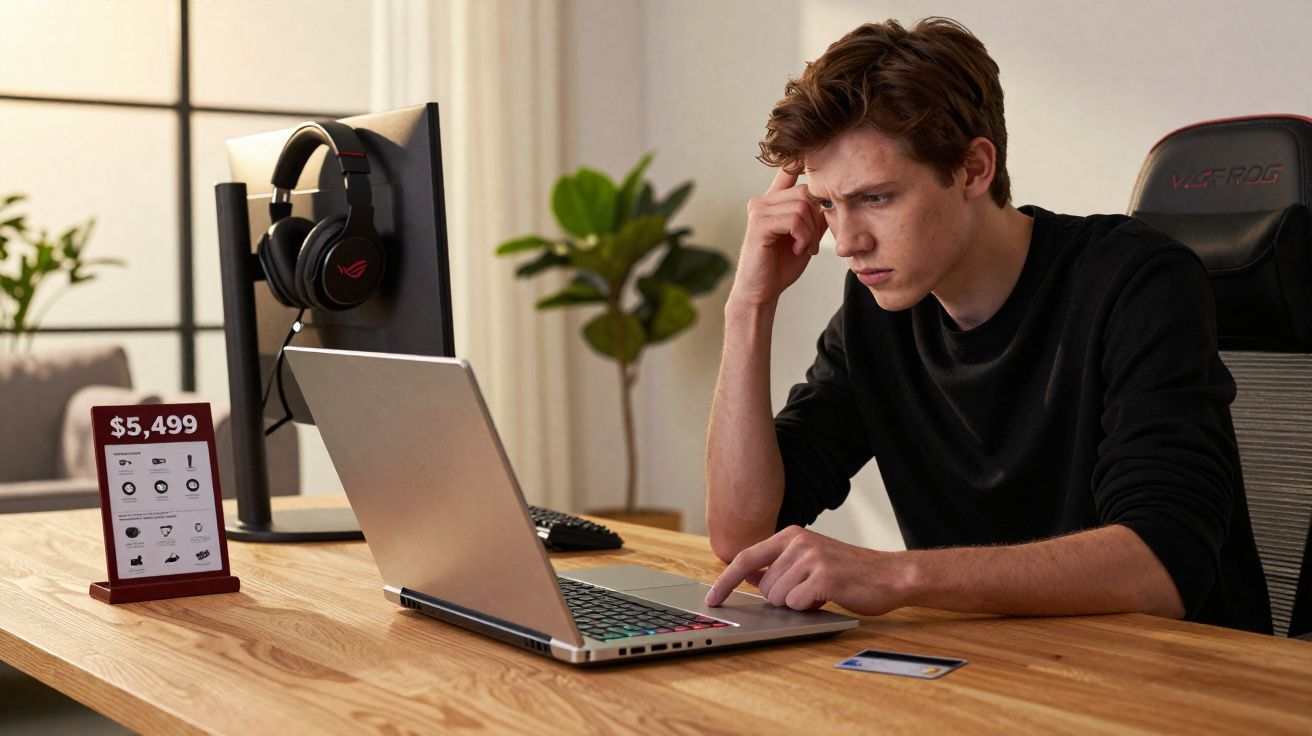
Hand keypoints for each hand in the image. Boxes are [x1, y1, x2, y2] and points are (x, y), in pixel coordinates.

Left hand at [704, 526, 911, 615]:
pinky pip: (796, 604)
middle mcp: (798, 542)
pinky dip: (809, 608)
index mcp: (792, 535)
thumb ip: (780, 565)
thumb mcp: (811, 560)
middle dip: (782, 598)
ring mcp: (811, 557)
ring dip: (797, 604)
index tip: (712, 598)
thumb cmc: (850, 572)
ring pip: (778, 598)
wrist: (890, 575)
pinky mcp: (823, 576)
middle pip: (764, 587)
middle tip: (810, 591)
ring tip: (821, 592)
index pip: (745, 558)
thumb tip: (748, 578)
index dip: (725, 581)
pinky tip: (827, 597)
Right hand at [728, 167, 828, 306]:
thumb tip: (833, 198)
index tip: (813, 152)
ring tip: (805, 249)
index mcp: (772, 201)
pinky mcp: (758, 225)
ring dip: (810, 232)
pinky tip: (798, 250)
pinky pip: (793, 221)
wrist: (762, 291)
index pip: (787, 170)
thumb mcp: (805, 236)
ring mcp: (758, 211)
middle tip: (812, 244)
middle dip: (816, 220)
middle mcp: (762, 201)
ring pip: (801, 207)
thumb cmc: (782, 265)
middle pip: (804, 192)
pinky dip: (803, 237)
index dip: (800, 159)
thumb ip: (815, 217)